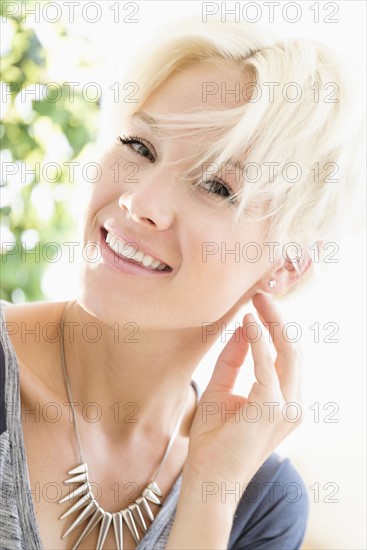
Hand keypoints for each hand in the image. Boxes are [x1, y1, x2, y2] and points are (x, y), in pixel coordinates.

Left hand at [184, 293, 301, 485]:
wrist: (208, 479)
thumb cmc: (214, 439)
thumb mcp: (221, 390)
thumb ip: (233, 360)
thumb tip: (243, 327)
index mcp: (284, 401)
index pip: (287, 356)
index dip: (275, 327)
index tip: (259, 303)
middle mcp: (293, 403)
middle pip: (293, 350)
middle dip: (278, 318)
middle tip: (261, 294)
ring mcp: (287, 408)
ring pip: (288, 353)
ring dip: (273, 323)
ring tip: (258, 299)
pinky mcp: (271, 408)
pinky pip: (267, 365)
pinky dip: (259, 340)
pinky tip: (249, 322)